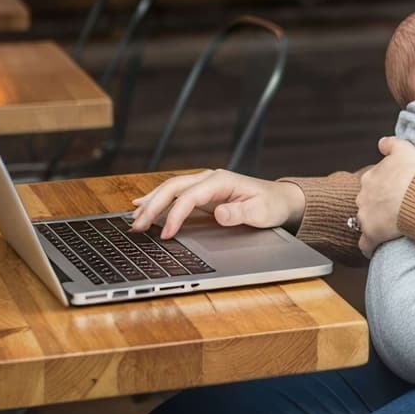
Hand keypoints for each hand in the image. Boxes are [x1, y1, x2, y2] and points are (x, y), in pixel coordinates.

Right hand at [130, 169, 304, 240]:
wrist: (280, 199)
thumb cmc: (272, 205)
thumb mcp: (261, 212)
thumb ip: (240, 213)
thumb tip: (219, 212)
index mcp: (221, 181)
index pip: (190, 197)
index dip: (175, 215)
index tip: (166, 234)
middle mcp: (210, 179)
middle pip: (174, 188)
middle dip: (153, 206)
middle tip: (137, 225)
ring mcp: (204, 185)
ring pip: (170, 189)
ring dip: (151, 202)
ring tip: (134, 218)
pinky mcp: (202, 194)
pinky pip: (175, 194)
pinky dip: (157, 199)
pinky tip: (142, 204)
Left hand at [355, 137, 414, 256]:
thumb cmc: (414, 173)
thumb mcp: (404, 148)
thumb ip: (391, 143)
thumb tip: (382, 142)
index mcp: (370, 178)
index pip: (371, 184)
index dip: (382, 189)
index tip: (392, 193)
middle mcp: (364, 196)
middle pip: (366, 203)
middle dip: (376, 207)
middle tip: (393, 210)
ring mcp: (365, 216)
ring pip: (364, 222)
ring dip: (373, 225)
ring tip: (388, 229)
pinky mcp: (371, 234)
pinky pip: (365, 244)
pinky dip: (369, 247)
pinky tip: (375, 249)